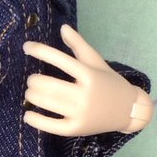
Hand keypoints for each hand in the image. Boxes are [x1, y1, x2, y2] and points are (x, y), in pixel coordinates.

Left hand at [22, 24, 151, 135]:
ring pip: (49, 103)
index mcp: (89, 74)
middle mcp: (85, 94)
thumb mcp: (96, 62)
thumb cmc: (109, 83)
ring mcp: (81, 113)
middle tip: (31, 80)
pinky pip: (53, 126)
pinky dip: (37, 121)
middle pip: (50, 85)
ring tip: (30, 92)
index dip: (41, 51)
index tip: (26, 47)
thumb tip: (62, 27)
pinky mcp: (78, 128)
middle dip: (34, 81)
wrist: (129, 110)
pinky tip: (28, 115)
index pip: (60, 60)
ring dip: (33, 96)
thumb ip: (79, 44)